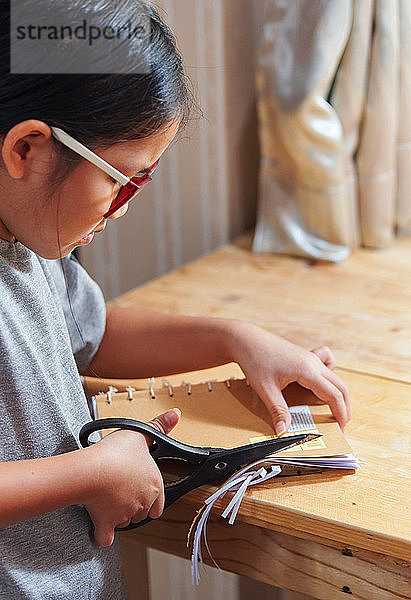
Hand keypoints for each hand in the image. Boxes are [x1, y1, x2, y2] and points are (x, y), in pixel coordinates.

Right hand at [83, 408, 180, 546]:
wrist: (92, 471)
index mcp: (155, 484)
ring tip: (108, 499)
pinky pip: (106, 537)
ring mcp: (125, 515)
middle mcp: (143, 502)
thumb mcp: (140, 434)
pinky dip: (103, 535)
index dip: (151, 496)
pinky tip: (101, 528)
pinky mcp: (106, 524)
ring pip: (125, 521)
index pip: (159, 502)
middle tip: (121, 490)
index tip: (140, 489)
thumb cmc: (116, 452)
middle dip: (134, 504)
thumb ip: (159, 426)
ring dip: (118, 516)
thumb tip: (176, 414)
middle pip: (142, 512)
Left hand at [228, 322, 349, 434]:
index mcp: (307, 370)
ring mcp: (310, 357)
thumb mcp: (265, 389)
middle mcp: (313, 362)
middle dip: (344, 406)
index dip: (340, 413)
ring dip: (338, 392)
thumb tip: (284, 431)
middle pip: (340, 386)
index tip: (340, 429)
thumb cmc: (255, 359)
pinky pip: (325, 363)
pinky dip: (328, 375)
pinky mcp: (304, 356)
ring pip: (334, 376)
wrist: (246, 339)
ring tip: (334, 408)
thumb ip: (278, 411)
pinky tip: (318, 383)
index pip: (334, 395)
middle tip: (340, 424)